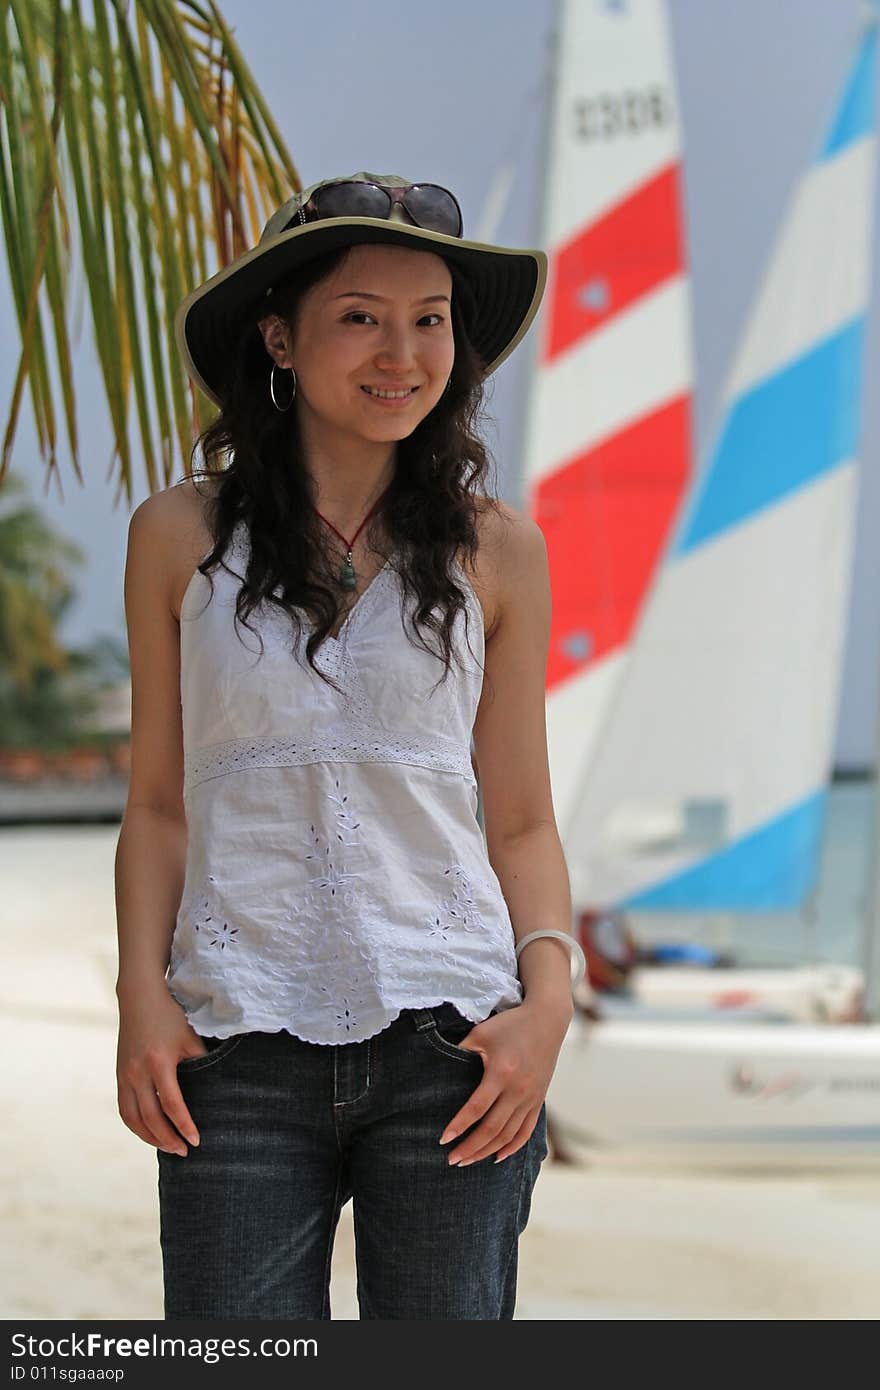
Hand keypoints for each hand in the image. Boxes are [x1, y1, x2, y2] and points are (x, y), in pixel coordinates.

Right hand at [116, 986, 207, 1157]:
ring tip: (168, 1147)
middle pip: (150, 1118)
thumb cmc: (171, 1016)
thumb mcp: (190, 1036)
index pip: (172, 1104)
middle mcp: (138, 1072)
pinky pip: (125, 1109)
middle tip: (184, 1152)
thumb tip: (219, 1087)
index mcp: (159, 1062)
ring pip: (133, 1118)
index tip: (196, 1141)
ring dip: (149, 1137)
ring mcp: (125, 1075)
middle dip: (167, 1139)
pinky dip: (136, 1126)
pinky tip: (149, 1133)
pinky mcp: (119, 1075)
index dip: (184, 1126)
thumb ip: (202, 1062)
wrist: (139, 998)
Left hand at [438, 998, 572, 1164]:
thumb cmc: (509, 1024)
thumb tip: (438, 1068)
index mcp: (502, 1072)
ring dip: (487, 1151)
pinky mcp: (539, 1100)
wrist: (547, 1019)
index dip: (459, 1126)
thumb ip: (461, 1051)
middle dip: (470, 1147)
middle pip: (492, 1129)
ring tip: (468, 1160)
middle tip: (451, 1160)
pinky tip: (497, 1157)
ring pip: (509, 1135)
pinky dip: (512, 1147)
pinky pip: (526, 1131)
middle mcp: (518, 1089)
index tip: (443, 1140)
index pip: (476, 1108)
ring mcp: (531, 1097)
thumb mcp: (481, 1032)